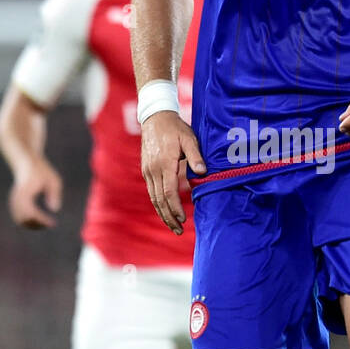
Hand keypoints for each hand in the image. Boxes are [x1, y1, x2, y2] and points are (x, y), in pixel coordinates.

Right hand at [8, 158, 62, 228]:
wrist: (27, 163)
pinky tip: (39, 220)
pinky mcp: (14, 202)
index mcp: (26, 192)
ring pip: (19, 220)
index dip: (42, 220)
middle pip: (23, 219)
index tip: (53, 223)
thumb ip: (54, 194)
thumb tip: (54, 210)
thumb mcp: (53, 180)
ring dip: (32, 224)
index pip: (31, 213)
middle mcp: (17, 198)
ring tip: (46, 223)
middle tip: (51, 224)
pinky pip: (18, 217)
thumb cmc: (42, 172)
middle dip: (37, 225)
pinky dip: (28, 221)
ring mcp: (14, 200)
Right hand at [141, 111, 206, 233]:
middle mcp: (153, 170)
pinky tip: (165, 211)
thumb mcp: (189, 138)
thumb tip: (203, 173)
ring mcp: (148, 171)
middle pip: (160, 199)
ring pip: (154, 198)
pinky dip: (158, 204)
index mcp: (165, 163)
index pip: (169, 192)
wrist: (155, 118)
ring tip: (172, 226)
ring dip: (162, 214)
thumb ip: (195, 156)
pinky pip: (152, 191)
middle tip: (178, 230)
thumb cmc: (175, 128)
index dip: (175, 208)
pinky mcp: (146, 170)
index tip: (183, 219)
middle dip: (169, 217)